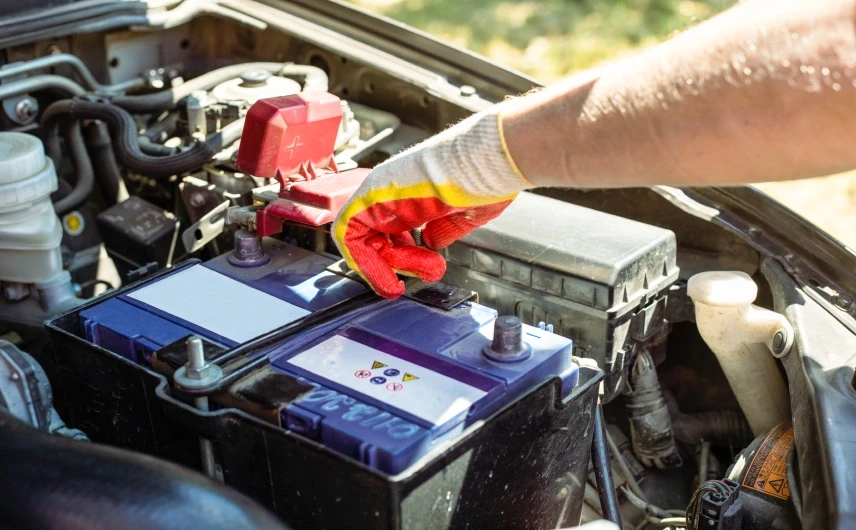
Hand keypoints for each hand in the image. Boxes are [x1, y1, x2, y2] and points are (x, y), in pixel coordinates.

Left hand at [332, 106, 531, 298]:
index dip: (402, 255)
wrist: (484, 163)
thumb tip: (431, 243)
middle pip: (373, 235)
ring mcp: (378, 193)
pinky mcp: (367, 198)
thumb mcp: (465, 214)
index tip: (422, 271)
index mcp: (413, 191)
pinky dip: (364, 264)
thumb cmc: (484, 180)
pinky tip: (389, 280)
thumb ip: (444, 228)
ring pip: (360, 238)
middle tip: (414, 279)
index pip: (391, 228)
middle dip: (393, 264)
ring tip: (403, 284)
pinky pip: (349, 236)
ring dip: (380, 269)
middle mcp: (392, 191)